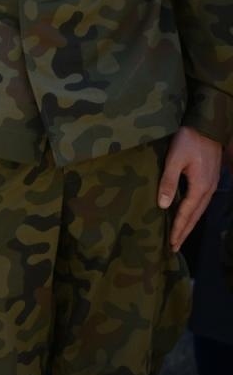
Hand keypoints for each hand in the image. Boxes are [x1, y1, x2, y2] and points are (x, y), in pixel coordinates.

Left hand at [159, 126, 222, 251]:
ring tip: (180, 236)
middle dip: (185, 232)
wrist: (206, 127)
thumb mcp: (174, 159)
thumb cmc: (188, 141)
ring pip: (199, 210)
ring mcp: (211, 185)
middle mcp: (208, 190)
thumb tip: (164, 205)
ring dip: (189, 223)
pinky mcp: (210, 179)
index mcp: (200, 187)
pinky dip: (193, 212)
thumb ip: (169, 182)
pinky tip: (187, 215)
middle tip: (175, 247)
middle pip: (195, 216)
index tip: (172, 244)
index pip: (186, 214)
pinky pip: (201, 202)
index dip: (178, 229)